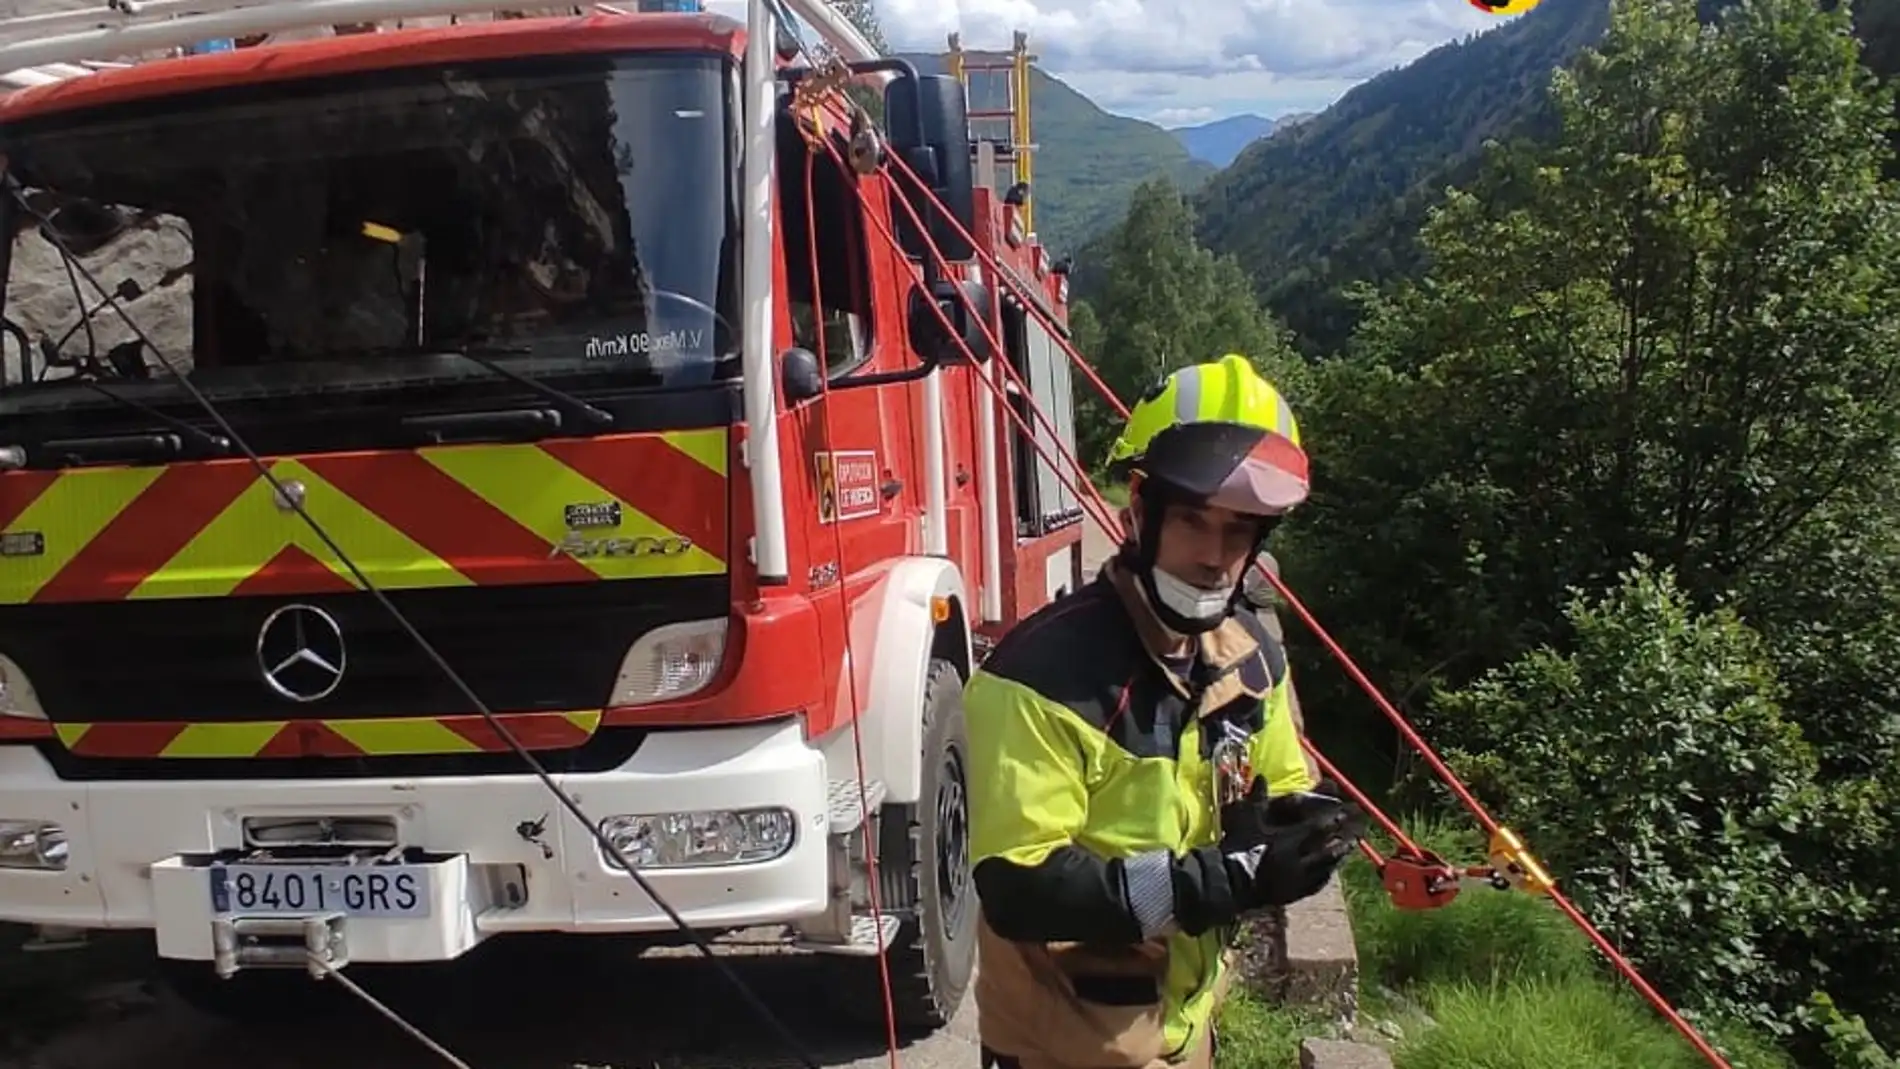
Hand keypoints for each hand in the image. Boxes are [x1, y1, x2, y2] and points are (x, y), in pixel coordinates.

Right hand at [1169, 778, 1367, 934]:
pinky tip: (1333, 869)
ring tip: (1352, 845)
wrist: (1229, 882)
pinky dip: (1328, 872)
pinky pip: (1319, 882)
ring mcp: (1300, 878)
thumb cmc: (1238, 846)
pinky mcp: (1297, 893)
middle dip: (1348, 836)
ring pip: (1329, 865)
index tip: (1348, 809)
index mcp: (1290, 839)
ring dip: (1342, 854)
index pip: (1320, 826)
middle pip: (1332, 847)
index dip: (1336, 817)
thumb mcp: (1246, 818)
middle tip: (1360, 828)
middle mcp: (1301, 859)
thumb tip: (1261, 776)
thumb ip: (1256, 797)